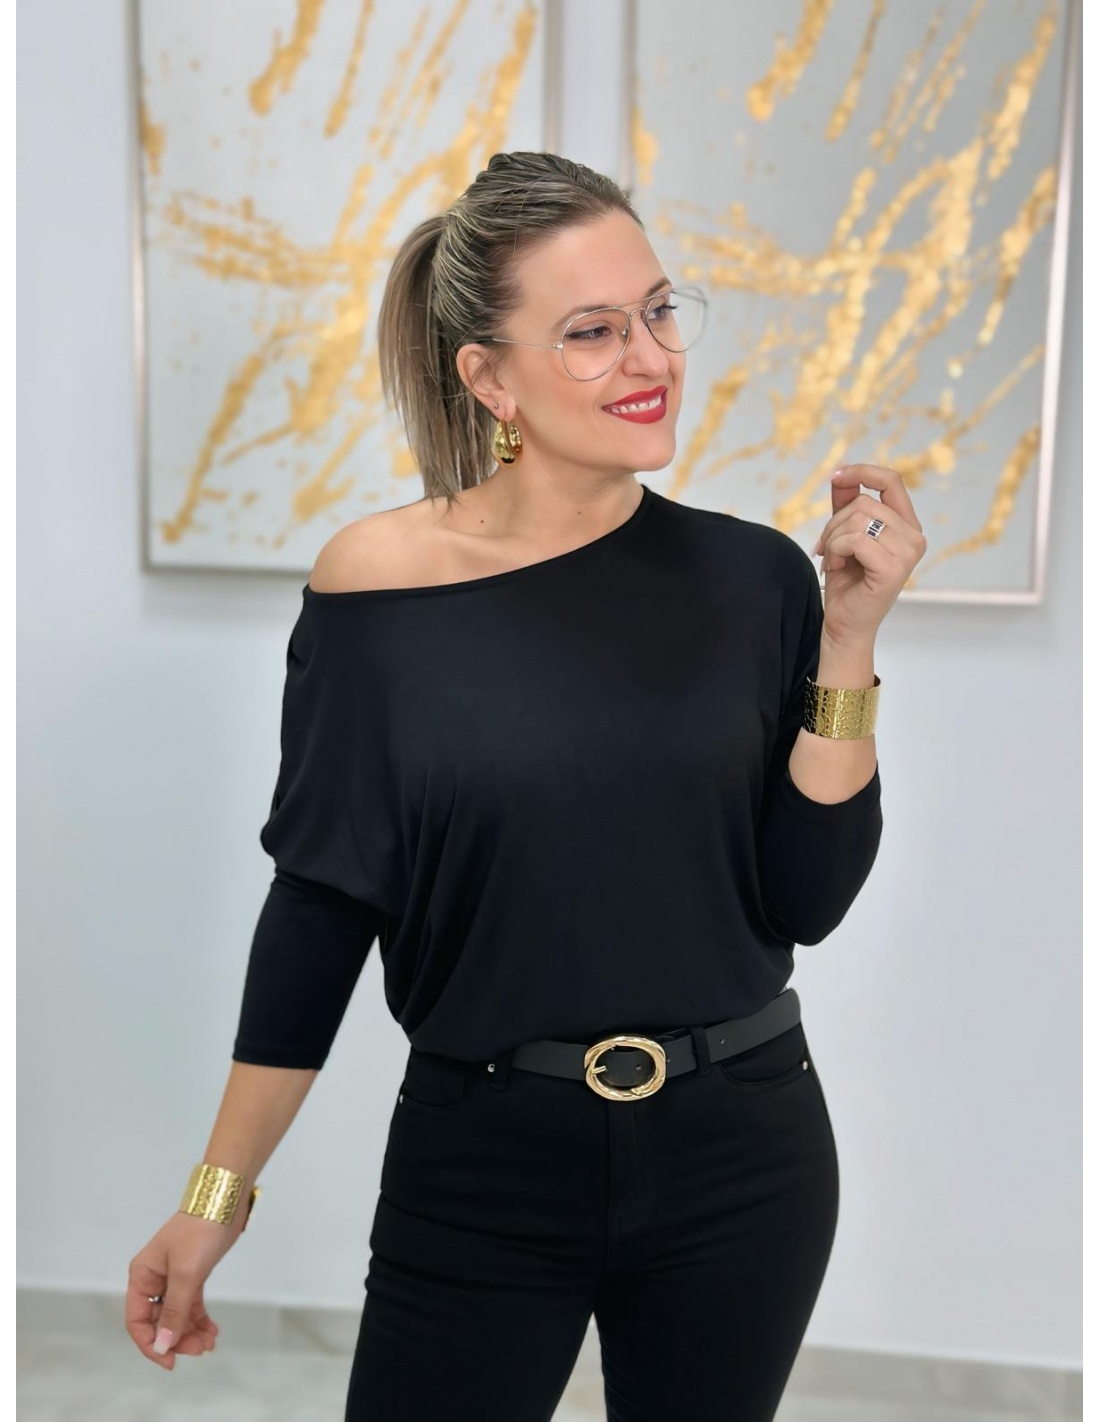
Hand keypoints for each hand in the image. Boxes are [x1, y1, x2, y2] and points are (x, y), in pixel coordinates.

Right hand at [126, 1210, 239, 1369]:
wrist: (226, 1200)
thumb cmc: (200, 1232)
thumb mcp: (186, 1273)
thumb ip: (175, 1310)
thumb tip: (163, 1345)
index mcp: (142, 1276)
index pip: (137, 1320)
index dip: (151, 1344)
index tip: (171, 1360)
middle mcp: (154, 1278)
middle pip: (159, 1320)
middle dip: (177, 1338)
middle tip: (200, 1349)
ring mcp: (174, 1276)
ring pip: (177, 1314)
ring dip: (190, 1332)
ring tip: (210, 1342)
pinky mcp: (193, 1273)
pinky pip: (191, 1304)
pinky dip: (200, 1319)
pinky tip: (212, 1331)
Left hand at [812, 463, 926, 647]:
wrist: (844, 622)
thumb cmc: (847, 581)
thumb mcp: (843, 535)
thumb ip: (846, 505)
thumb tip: (841, 474)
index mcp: (907, 526)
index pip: (892, 481)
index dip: (862, 472)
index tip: (836, 476)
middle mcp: (915, 537)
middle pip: (865, 503)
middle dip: (835, 522)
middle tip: (826, 547)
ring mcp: (908, 553)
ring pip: (858, 520)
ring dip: (833, 538)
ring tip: (832, 558)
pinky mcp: (894, 568)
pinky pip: (855, 540)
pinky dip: (835, 550)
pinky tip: (834, 566)